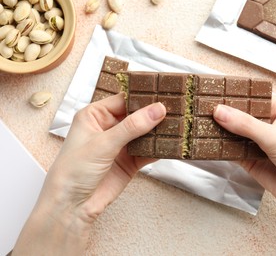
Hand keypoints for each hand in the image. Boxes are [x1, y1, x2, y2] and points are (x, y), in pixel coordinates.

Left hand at [13, 93, 165, 254]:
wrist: (72, 207)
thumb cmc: (72, 172)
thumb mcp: (102, 144)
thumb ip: (132, 126)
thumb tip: (156, 110)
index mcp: (95, 116)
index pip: (123, 100)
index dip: (142, 98)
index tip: (162, 95)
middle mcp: (108, 128)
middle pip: (137, 115)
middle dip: (154, 114)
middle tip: (175, 109)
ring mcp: (120, 145)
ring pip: (145, 133)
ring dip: (159, 131)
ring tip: (178, 125)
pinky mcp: (130, 162)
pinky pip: (148, 151)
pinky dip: (159, 149)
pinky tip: (171, 145)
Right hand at [213, 95, 275, 254]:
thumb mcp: (274, 136)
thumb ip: (245, 124)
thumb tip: (220, 112)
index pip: (251, 97)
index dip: (234, 95)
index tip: (214, 93)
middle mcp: (265, 124)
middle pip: (239, 115)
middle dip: (223, 113)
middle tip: (202, 108)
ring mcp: (256, 142)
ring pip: (233, 132)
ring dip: (219, 130)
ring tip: (200, 122)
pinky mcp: (248, 159)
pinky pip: (230, 150)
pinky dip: (220, 147)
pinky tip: (208, 142)